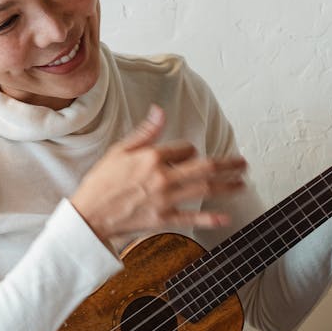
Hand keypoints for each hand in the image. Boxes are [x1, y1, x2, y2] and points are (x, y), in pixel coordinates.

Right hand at [70, 105, 247, 241]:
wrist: (89, 215)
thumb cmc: (101, 183)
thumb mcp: (119, 150)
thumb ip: (145, 132)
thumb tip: (159, 111)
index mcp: (152, 157)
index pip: (184, 149)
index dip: (190, 150)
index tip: (190, 154)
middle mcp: (162, 177)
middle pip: (204, 167)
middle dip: (227, 164)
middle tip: (243, 163)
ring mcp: (165, 199)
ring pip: (204, 190)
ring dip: (227, 186)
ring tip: (242, 183)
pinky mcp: (163, 219)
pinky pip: (191, 217)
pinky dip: (210, 218)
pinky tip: (226, 217)